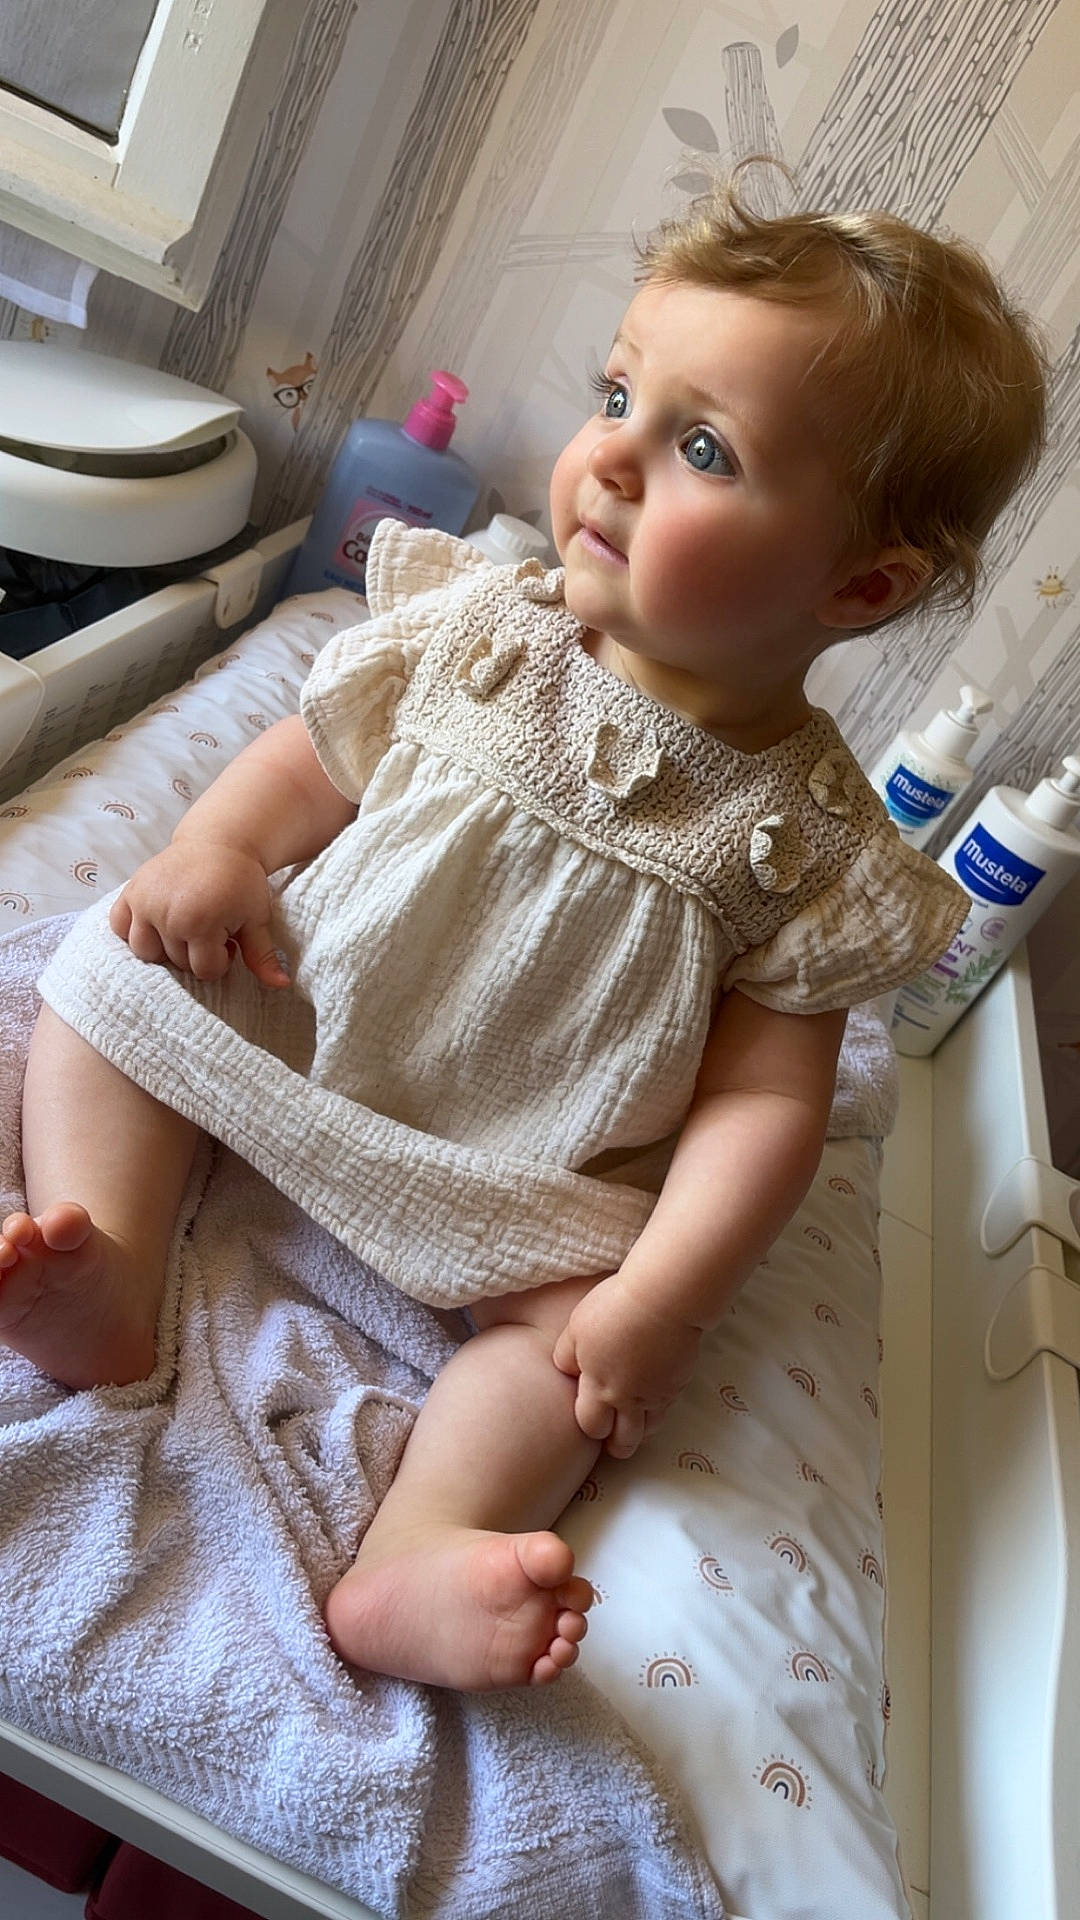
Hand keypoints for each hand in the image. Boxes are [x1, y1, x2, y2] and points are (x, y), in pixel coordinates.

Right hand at [108, 839, 288, 986]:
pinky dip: (133, 930)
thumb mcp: (257, 920)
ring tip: (184, 928)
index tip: (229, 940)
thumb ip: (263, 956)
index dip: (221, 960)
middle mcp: (167, 914)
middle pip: (176, 963)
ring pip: (145, 952)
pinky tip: (157, 924)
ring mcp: (145, 902)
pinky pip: (119, 927)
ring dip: (165, 947)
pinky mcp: (131, 892)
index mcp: (200, 922)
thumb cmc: (241, 883)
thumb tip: (281, 986)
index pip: (205, 970)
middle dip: (196, 953)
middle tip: (210, 929)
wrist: (219, 842)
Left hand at [551, 1274, 701, 1458]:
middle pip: (622, 1441)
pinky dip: (659, 1410)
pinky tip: (655, 1401)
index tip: (590, 1420)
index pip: (589, 1424)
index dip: (589, 1426)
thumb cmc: (614, 1308)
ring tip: (635, 1429)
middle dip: (616, 1445)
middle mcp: (626, 1398)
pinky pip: (667, 1408)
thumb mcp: (576, 1328)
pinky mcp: (677, 1384)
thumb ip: (568, 1355)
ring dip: (640, 1433)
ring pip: (647, 1431)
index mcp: (597, 1386)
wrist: (661, 1301)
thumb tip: (565, 1369)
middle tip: (613, 1442)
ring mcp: (655, 1394)